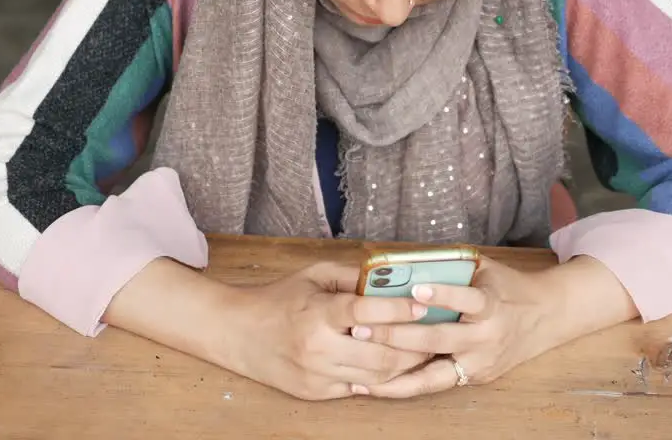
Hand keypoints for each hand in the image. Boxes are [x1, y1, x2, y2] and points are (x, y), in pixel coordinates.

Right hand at [225, 262, 433, 400]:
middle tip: (433, 335)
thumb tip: (390, 277)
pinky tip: (394, 367)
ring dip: (403, 366)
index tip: (423, 305)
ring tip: (421, 352)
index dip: (400, 309)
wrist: (237, 333)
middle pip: (381, 353)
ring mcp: (317, 375)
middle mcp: (318, 348)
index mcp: (318, 313)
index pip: (368, 312)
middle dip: (413, 345)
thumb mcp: (313, 277)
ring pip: (375, 377)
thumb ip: (351, 277)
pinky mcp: (315, 393)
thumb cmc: (279, 299)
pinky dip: (379, 379)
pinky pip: (359, 389)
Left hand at [350, 255, 637, 397]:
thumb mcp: (486, 268)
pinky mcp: (474, 378)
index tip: (414, 292)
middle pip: (439, 340)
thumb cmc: (508, 287)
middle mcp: (486, 338)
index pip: (466, 301)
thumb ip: (451, 267)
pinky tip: (376, 386)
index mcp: (491, 305)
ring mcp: (480, 363)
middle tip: (363, 329)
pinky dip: (406, 386)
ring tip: (361, 373)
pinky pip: (436, 384)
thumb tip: (402, 261)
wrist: (547, 317)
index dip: (442, 296)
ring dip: (396, 373)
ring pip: (434, 374)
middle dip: (398, 336)